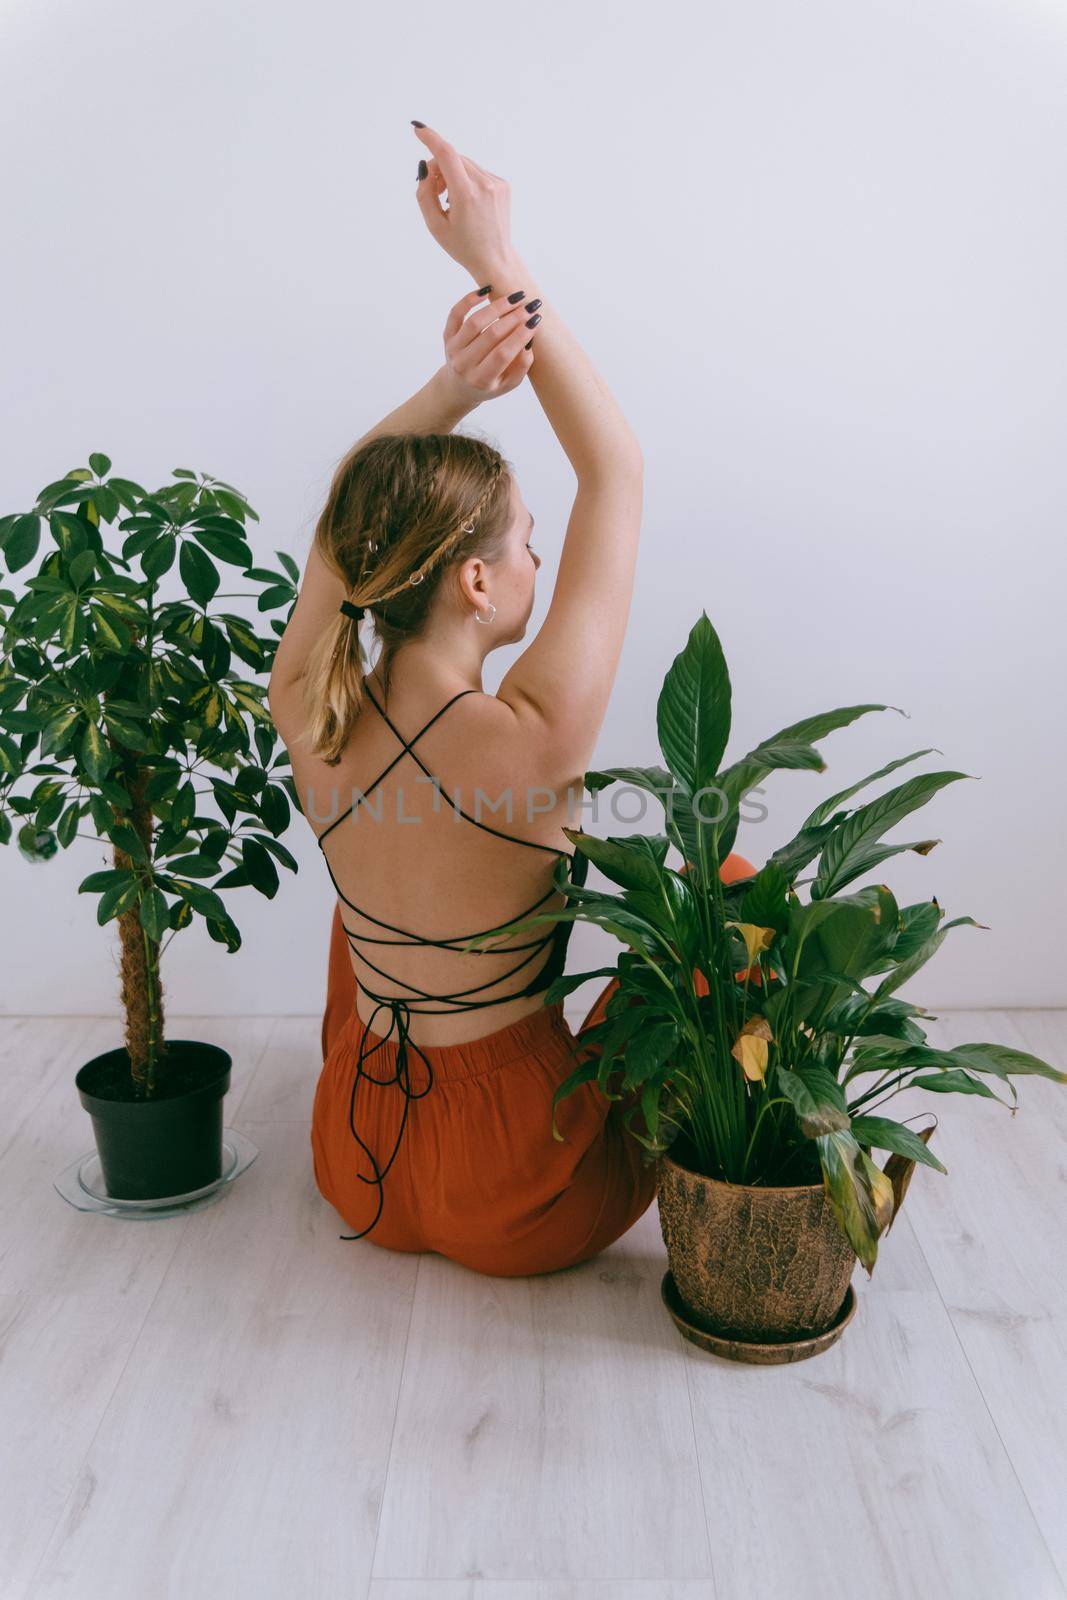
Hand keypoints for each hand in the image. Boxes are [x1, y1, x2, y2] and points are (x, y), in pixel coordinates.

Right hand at [412, 122, 514, 277]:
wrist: (494, 260)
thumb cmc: (462, 246)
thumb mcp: (435, 225)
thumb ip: (424, 193)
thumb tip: (425, 168)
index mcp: (466, 196)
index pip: (446, 154)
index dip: (430, 138)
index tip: (418, 129)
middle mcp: (484, 185)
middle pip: (454, 159)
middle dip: (439, 168)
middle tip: (434, 192)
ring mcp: (496, 184)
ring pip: (465, 164)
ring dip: (452, 174)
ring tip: (450, 200)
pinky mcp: (503, 185)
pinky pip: (477, 172)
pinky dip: (467, 180)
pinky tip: (467, 202)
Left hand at [440, 286, 541, 406]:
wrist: (458, 386)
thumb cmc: (489, 384)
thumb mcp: (508, 384)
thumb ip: (521, 367)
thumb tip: (528, 341)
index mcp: (481, 380)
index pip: (503, 354)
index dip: (520, 336)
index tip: (535, 321)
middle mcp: (464, 364)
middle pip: (491, 335)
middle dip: (514, 318)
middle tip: (530, 306)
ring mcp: (453, 349)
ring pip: (475, 322)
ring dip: (497, 306)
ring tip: (516, 298)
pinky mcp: (448, 335)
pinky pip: (456, 313)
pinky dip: (470, 299)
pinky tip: (487, 290)